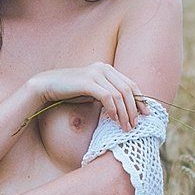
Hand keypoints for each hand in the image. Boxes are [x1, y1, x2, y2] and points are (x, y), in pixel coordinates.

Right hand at [24, 62, 149, 131]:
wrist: (47, 85)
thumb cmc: (70, 91)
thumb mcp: (92, 92)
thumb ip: (107, 95)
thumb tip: (124, 108)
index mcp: (107, 69)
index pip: (130, 84)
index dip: (140, 99)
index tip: (146, 114)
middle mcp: (104, 68)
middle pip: (128, 89)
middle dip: (134, 109)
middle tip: (136, 125)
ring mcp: (96, 73)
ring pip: (119, 94)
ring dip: (125, 113)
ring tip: (126, 127)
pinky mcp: (88, 82)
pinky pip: (107, 97)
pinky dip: (113, 109)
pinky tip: (113, 119)